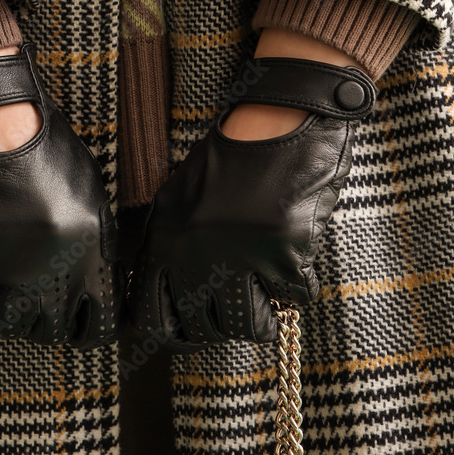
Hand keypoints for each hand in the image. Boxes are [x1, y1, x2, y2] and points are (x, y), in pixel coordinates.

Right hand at [0, 42, 121, 347]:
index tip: (73, 322)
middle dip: (41, 320)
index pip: (96, 329)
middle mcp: (50, 271)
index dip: (84, 328)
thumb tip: (100, 286)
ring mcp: (3, 273)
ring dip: (0, 309)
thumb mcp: (89, 194)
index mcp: (89, 254)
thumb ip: (97, 243)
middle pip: (48, 333)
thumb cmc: (43, 151)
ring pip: (3, 325)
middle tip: (30, 298)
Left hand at [126, 55, 375, 348]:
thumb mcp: (179, 197)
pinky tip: (293, 255)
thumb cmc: (230, 158)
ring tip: (267, 292)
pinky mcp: (285, 253)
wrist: (277, 118)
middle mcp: (198, 254)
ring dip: (264, 315)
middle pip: (205, 330)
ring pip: (250, 325)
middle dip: (223, 326)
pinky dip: (299, 282)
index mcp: (166, 240)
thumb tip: (164, 304)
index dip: (172, 336)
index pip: (154, 318)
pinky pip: (295, 296)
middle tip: (238, 311)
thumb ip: (169, 248)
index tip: (188, 336)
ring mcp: (242, 256)